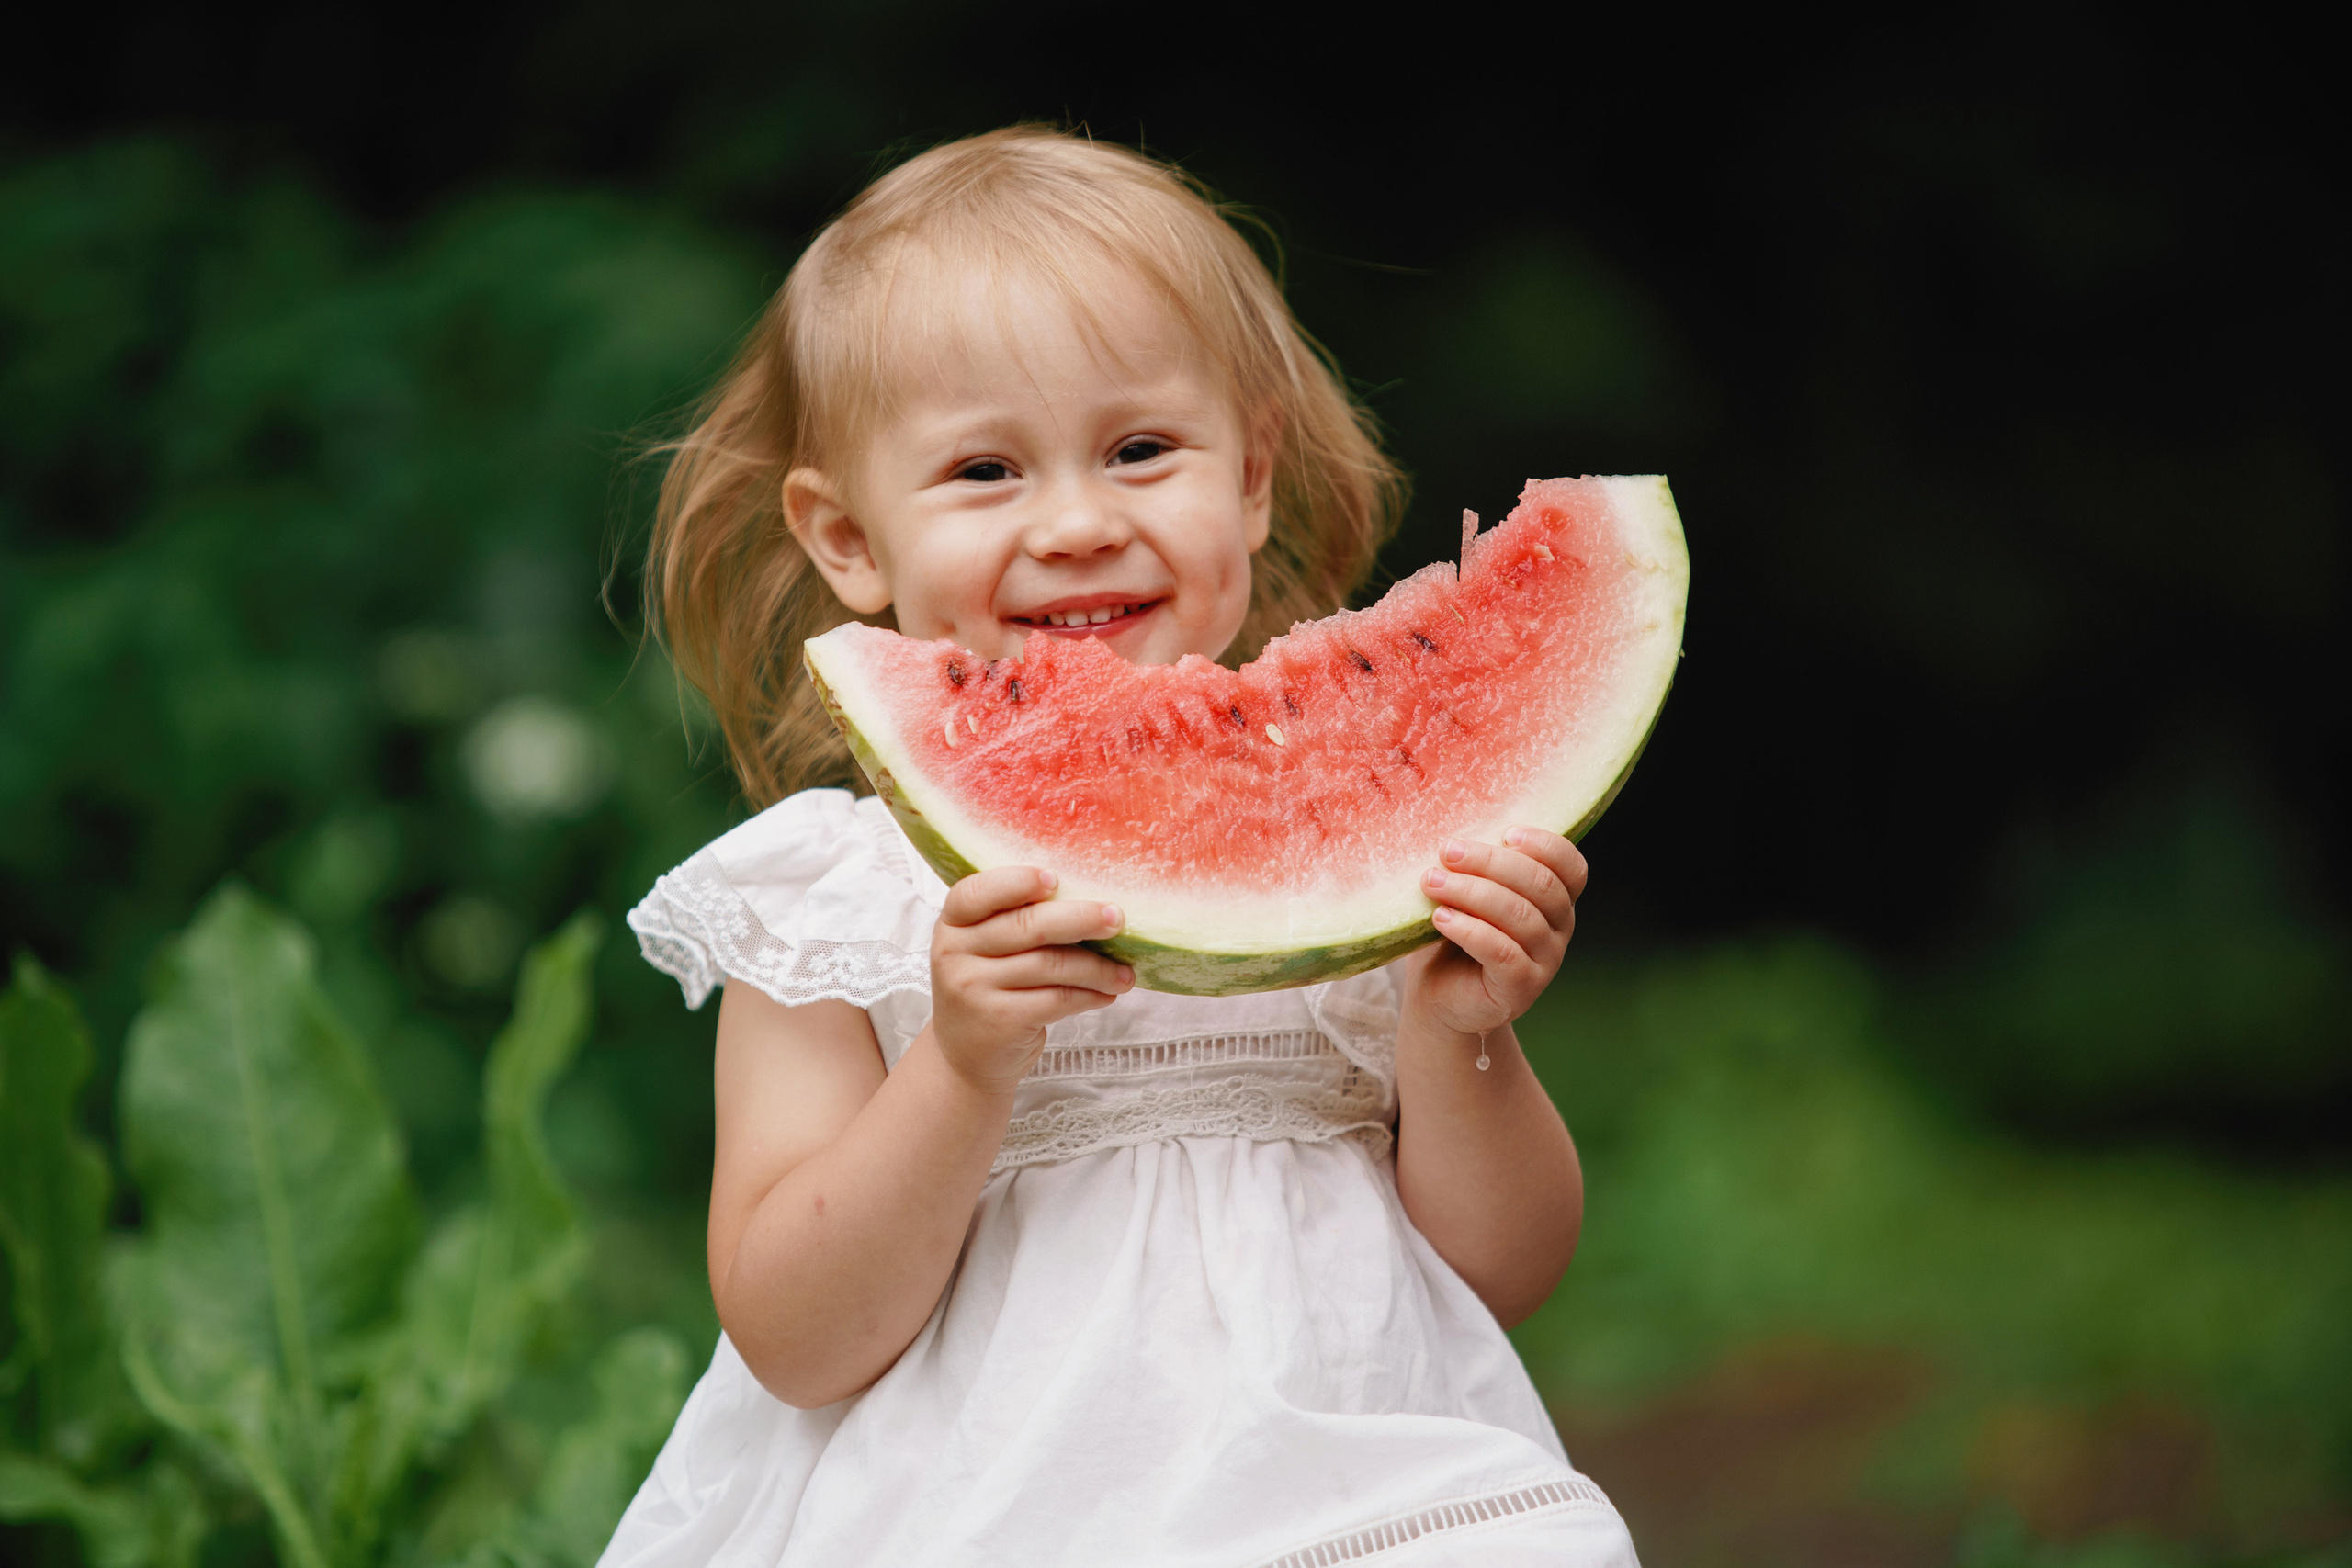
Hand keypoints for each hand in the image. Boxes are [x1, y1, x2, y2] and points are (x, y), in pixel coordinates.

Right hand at [931, 867, 1131, 1093]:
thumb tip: (1091, 900)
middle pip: (1027, 926)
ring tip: (1124, 973)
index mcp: (952, 924)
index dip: (1017, 882)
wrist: (964, 1059)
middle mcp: (954, 953)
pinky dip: (1089, 995)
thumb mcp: (982, 951)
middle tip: (1117, 919)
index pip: (976, 892)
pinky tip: (1107, 993)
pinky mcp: (1000, 1021)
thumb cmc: (987, 991)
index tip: (1056, 878)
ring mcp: (974, 989)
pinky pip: (1057, 999)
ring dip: (1096, 967)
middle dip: (1081, 919)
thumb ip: (1012, 922)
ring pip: (1050, 964)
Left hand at [1402, 828, 1586, 1037]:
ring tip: (1432, 882)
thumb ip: (1474, 868)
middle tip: (1449, 852)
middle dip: (1492, 862)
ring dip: (1471, 892)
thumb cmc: (1453, 935)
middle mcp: (1559, 928)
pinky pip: (1503, 952)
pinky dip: (1469, 930)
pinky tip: (1440, 918)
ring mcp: (1546, 961)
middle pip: (1541, 884)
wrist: (1439, 997)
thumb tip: (1455, 837)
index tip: (1505, 832)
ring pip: (1520, 916)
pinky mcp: (1522, 989)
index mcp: (1554, 899)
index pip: (1570, 866)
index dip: (1545, 845)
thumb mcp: (1467, 894)